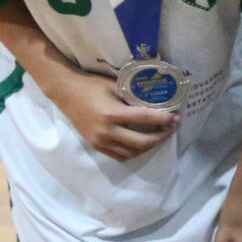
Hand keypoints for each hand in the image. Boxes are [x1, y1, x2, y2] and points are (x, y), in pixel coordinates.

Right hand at [49, 67, 178, 160]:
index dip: (165, 120)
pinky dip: (134, 152)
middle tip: (171, 128)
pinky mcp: (95, 145)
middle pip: (143, 142)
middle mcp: (107, 131)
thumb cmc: (91, 85)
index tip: (177, 117)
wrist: (64, 92)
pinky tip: (142, 143)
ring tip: (159, 136)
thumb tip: (157, 103)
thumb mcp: (116, 87)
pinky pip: (120, 156)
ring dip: (149, 146)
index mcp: (113, 114)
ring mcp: (100, 141)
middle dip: (161, 136)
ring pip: (133, 153)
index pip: (147, 119)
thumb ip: (134, 98)